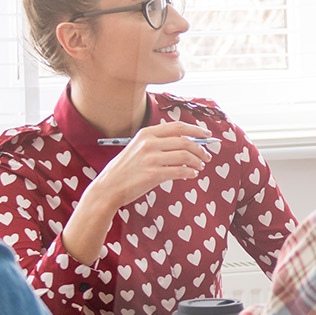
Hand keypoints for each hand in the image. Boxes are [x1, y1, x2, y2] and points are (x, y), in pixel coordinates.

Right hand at [64, 122, 215, 260]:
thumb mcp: (137, 148)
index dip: (195, 129)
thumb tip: (184, 143)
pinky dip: (190, 172)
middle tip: (207, 156)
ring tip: (200, 166)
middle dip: (200, 148)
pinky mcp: (153, 174)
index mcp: (146, 133)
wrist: (108, 188)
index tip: (206, 134)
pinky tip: (192, 174)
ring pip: (185, 155)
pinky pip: (180, 171)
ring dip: (197, 161)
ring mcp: (151, 158)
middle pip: (185, 141)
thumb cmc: (124, 170)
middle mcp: (149, 143)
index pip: (177, 126)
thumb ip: (157, 143)